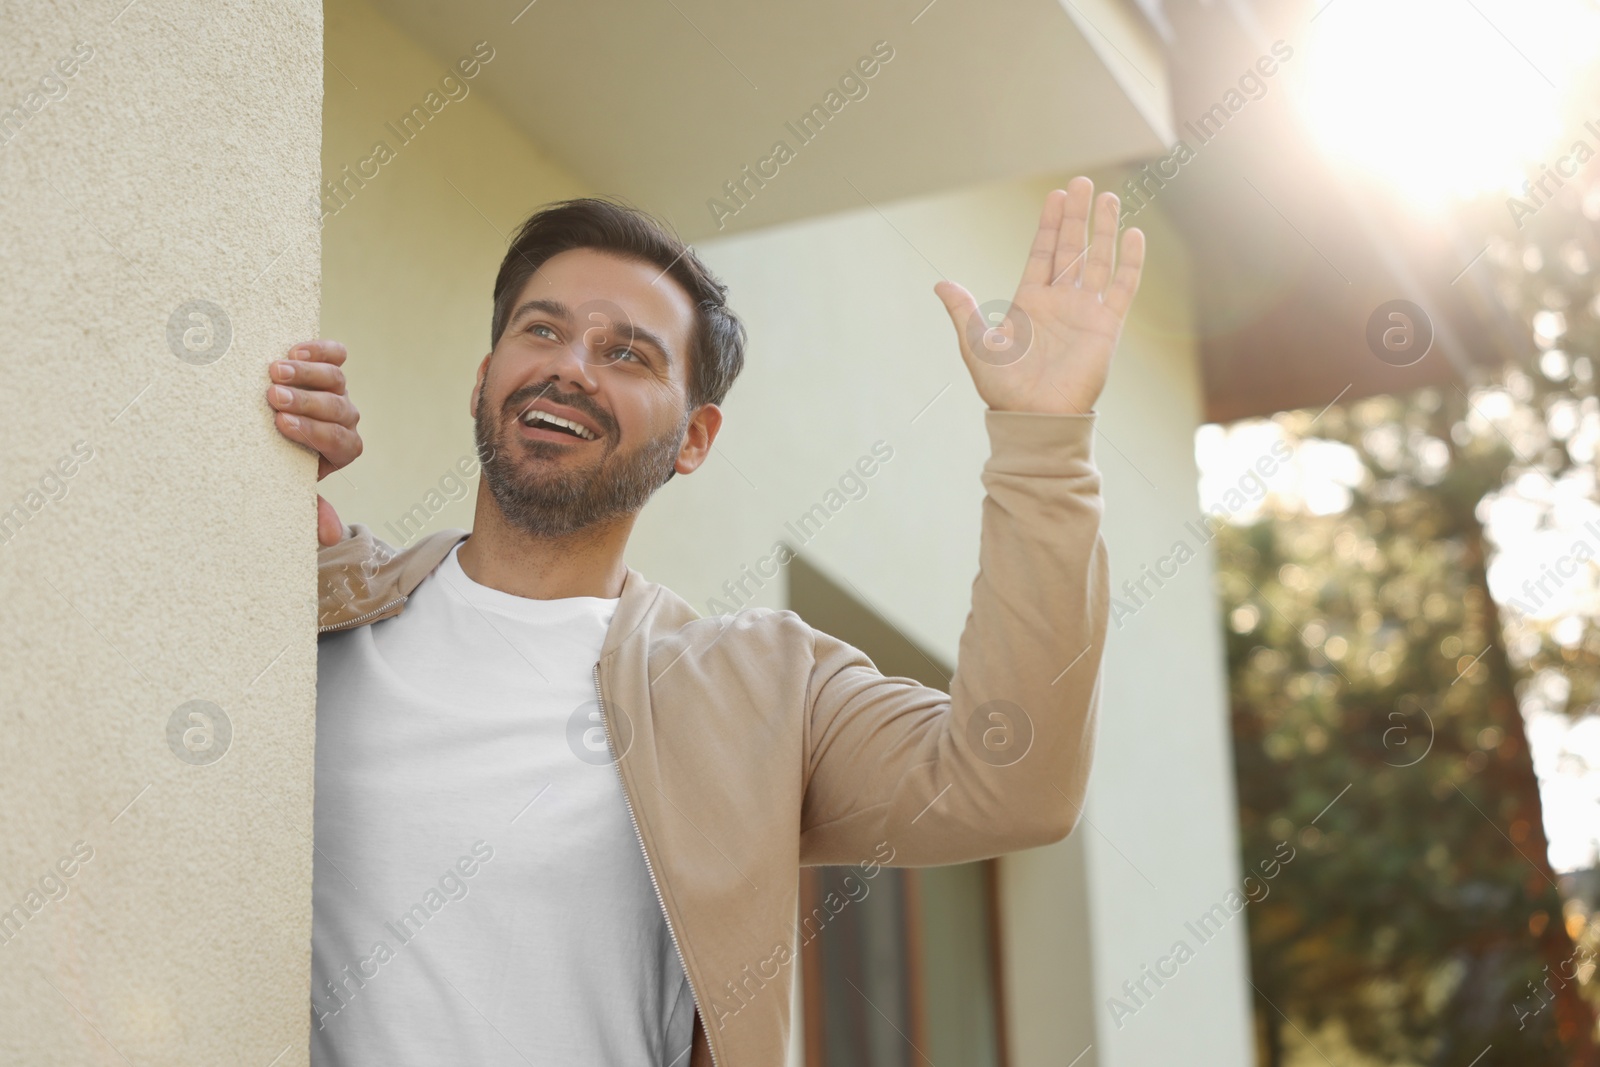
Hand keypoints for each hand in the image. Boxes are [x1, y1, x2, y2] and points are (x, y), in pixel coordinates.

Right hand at [266, 339, 362, 546]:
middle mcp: (346, 419)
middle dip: (305, 402)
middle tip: (273, 396)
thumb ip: (312, 509)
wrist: (278, 432)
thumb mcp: (295, 486)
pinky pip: (335, 355)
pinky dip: (320, 350)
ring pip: (336, 380)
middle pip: (337, 408)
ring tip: (274, 370)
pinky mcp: (331, 367)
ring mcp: (340, 392)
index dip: (312, 431)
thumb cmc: (284, 463)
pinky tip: (294, 348)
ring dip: (305, 374)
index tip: (282, 424)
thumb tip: (331, 537)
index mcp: (343, 449)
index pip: (337, 440)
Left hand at [934, 177, 1143, 414]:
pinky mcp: (1106, 327)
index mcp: (1030, 302)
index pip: (1043, 253)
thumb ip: (964, 311)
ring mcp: (1085, 312)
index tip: (1055, 197)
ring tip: (1110, 197)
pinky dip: (1130, 263)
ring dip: (1104, 230)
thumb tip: (941, 284)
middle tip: (1082, 182)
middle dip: (1077, 216)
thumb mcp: (977, 345)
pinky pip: (1122, 288)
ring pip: (1098, 260)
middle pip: (1072, 249)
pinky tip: (1134, 235)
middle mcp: (1060, 302)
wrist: (1034, 417)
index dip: (1050, 225)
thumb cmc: (1003, 388)